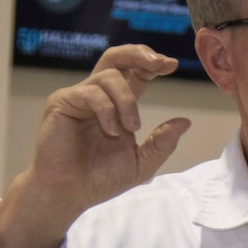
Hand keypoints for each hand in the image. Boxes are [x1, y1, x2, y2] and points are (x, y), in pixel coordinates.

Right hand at [0, 45, 191, 247]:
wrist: (70, 194)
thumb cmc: (101, 179)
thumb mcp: (142, 162)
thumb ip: (162, 142)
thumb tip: (185, 121)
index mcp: (118, 106)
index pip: (135, 73)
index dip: (152, 64)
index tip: (172, 65)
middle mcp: (98, 96)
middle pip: (116, 58)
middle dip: (139, 54)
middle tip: (159, 64)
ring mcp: (79, 97)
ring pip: (109, 76)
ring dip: (127, 101)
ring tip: (131, 128)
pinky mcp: (62, 102)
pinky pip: (91, 94)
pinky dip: (107, 110)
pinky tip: (112, 131)